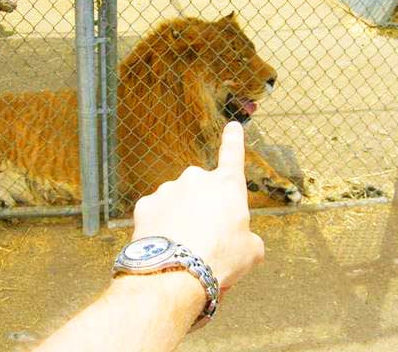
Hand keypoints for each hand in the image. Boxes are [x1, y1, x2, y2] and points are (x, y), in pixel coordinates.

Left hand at [132, 121, 263, 289]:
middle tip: (206, 238)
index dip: (234, 140)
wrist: (176, 271)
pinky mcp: (146, 204)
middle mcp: (196, 179)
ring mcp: (168, 189)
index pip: (233, 155)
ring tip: (184, 247)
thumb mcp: (251, 252)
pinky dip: (161, 226)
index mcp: (226, 185)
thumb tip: (243, 240)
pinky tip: (165, 245)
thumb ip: (248, 238)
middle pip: (202, 190)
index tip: (233, 126)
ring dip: (181, 217)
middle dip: (203, 207)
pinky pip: (157, 213)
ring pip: (177, 201)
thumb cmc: (220, 259)